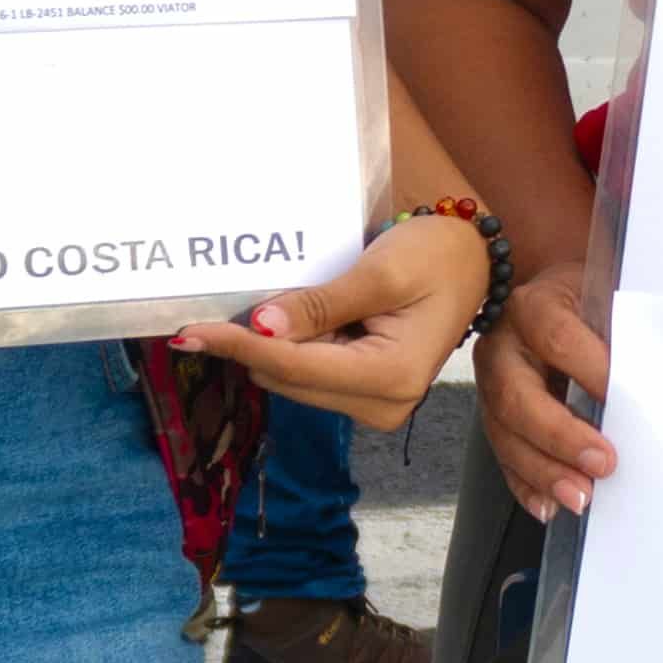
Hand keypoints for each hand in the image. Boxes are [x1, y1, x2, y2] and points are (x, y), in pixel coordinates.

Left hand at [170, 210, 490, 424]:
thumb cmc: (436, 256)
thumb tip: (263, 327)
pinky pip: (309, 375)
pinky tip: (303, 317)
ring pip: (293, 380)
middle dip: (255, 342)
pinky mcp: (366, 397)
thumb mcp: (380, 271)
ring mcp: (375, 407)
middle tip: (228, 298)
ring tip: (291, 297)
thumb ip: (321, 304)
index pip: (294, 366)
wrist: (472, 261)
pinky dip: (294, 347)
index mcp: (390, 377)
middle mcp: (382, 406)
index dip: (238, 345)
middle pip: (288, 379)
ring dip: (275, 344)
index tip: (189, 331)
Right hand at [477, 260, 615, 521]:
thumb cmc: (585, 299)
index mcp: (532, 307)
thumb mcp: (602, 297)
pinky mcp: (493, 416)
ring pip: (505, 434)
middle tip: (603, 463)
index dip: (590, 370)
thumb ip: (621, 332)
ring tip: (580, 497)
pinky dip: (526, 484)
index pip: (558, 338)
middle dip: (560, 437)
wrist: (549, 294)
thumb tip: (657, 380)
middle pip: (518, 397)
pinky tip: (548, 505)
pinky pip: (503, 455)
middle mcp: (502, 347)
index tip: (624, 399)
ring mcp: (491, 384)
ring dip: (543, 472)